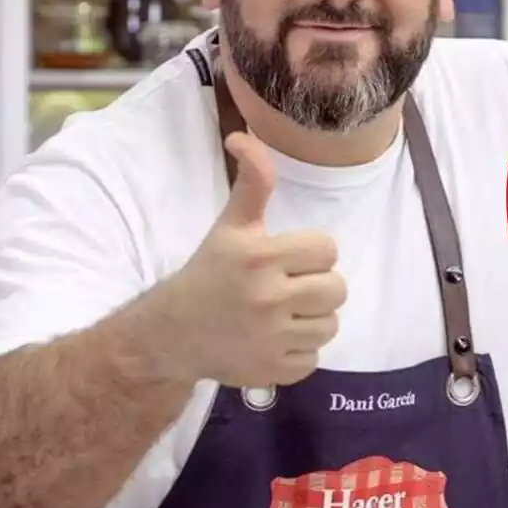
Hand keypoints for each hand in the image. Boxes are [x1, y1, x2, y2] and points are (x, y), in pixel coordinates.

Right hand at [172, 131, 345, 387]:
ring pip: (330, 325)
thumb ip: (252, 182)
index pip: (327, 249)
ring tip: (282, 314)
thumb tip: (244, 136)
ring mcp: (271, 338)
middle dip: (316, 286)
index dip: (311, 253)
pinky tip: (273, 340)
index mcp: (260, 256)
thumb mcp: (230, 225)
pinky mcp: (273, 371)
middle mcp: (268, 297)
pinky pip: (314, 358)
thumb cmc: (208, 272)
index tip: (287, 258)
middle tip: (288, 287)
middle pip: (336, 289)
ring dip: (311, 319)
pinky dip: (298, 351)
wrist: (171, 333)